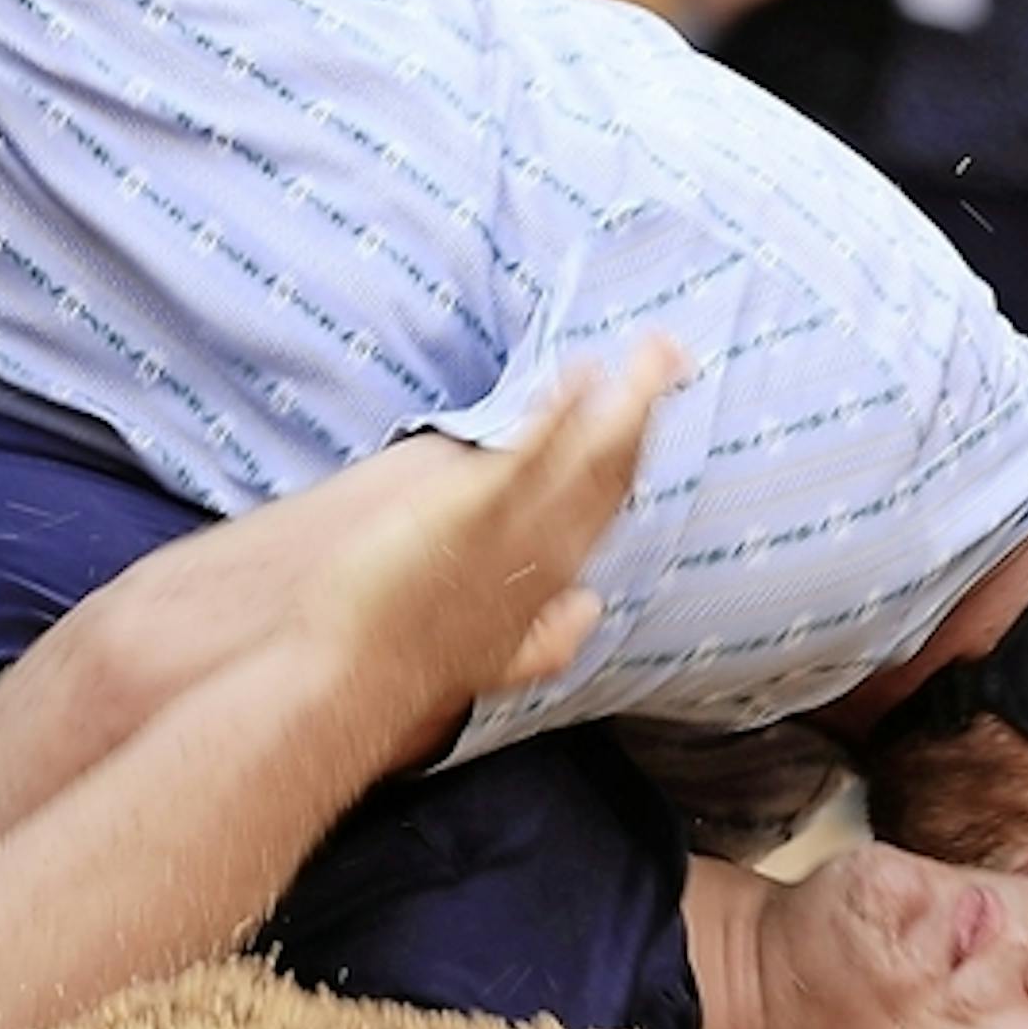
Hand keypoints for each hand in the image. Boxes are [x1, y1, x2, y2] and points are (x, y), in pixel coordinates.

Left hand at [303, 337, 684, 708]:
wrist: (358, 678)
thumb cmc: (416, 663)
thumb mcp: (502, 661)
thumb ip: (553, 636)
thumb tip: (590, 607)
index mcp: (557, 577)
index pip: (609, 499)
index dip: (635, 446)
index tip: (647, 405)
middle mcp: (553, 551)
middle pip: (616, 468)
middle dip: (647, 406)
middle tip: (670, 354)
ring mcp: (518, 529)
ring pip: (593, 456)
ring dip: (630, 396)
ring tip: (655, 350)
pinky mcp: (477, 506)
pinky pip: (534, 448)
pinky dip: (563, 408)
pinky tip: (583, 372)